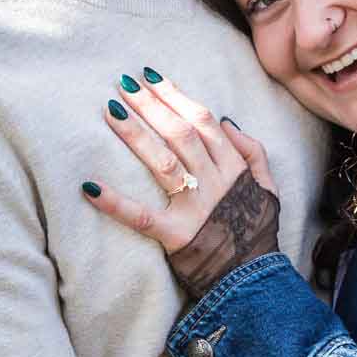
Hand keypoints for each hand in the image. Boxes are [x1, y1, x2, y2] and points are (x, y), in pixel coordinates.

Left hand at [82, 70, 281, 296]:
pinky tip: (89, 187)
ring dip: (135, 135)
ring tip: (110, 111)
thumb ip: (253, 152)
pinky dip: (115, 203)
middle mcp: (215, 182)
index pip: (203, 121)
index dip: (176, 96)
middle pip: (180, 133)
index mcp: (233, 168)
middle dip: (151, 105)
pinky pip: (143, 217)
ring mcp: (195, 208)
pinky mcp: (176, 236)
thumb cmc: (256, 232)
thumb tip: (228, 121)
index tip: (151, 77)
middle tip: (123, 84)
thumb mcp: (268, 188)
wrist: (255, 279)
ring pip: (163, 163)